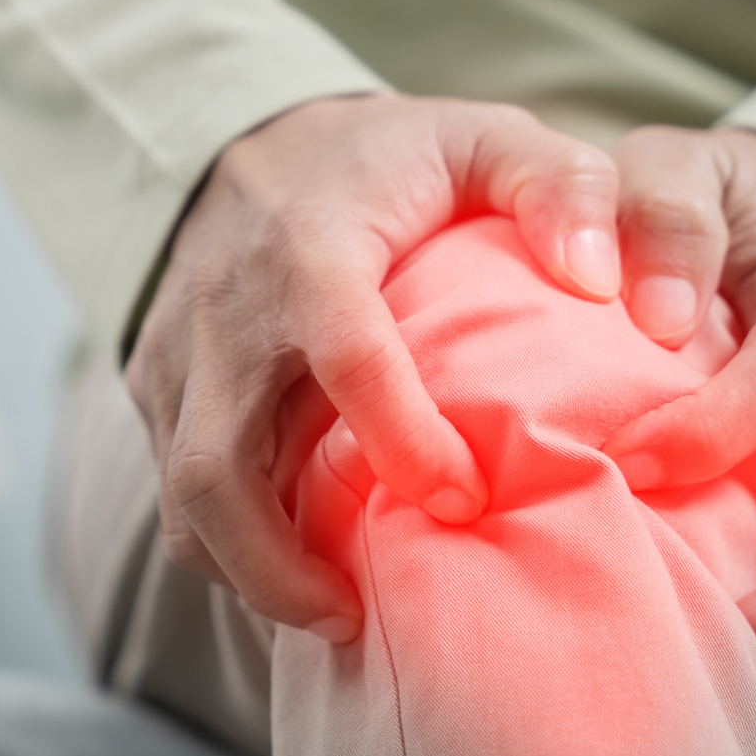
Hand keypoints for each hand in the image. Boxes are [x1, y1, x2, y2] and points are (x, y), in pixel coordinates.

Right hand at [125, 94, 620, 642]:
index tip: (468, 501)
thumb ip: (561, 185)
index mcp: (311, 247)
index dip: (404, 444)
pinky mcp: (153, 383)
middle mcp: (225, 309)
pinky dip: (225, 541)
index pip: (347, 359)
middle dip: (279, 564)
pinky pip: (173, 486)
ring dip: (246, 571)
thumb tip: (603, 280)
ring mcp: (176, 352)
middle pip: (217, 466)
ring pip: (181, 495)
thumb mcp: (482, 137)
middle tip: (357, 619)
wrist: (245, 140)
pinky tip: (291, 563)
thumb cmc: (383, 158)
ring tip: (328, 612)